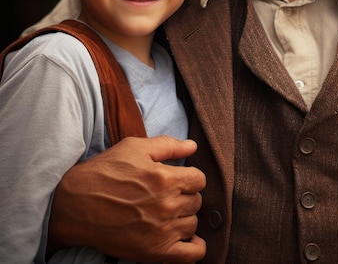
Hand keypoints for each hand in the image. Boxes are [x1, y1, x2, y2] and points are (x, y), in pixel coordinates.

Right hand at [48, 136, 206, 262]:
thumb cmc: (104, 172)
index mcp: (165, 177)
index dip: (190, 177)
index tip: (178, 179)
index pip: (199, 179)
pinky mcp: (154, 252)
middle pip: (196, 202)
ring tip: (167, 213)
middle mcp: (167, 205)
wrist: (76, 204)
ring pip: (193, 224)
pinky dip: (194, 248)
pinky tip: (186, 239)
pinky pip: (191, 255)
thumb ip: (168, 145)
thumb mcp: (135, 148)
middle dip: (185, 196)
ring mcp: (162, 230)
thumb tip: (193, 145)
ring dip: (184, 218)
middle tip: (168, 195)